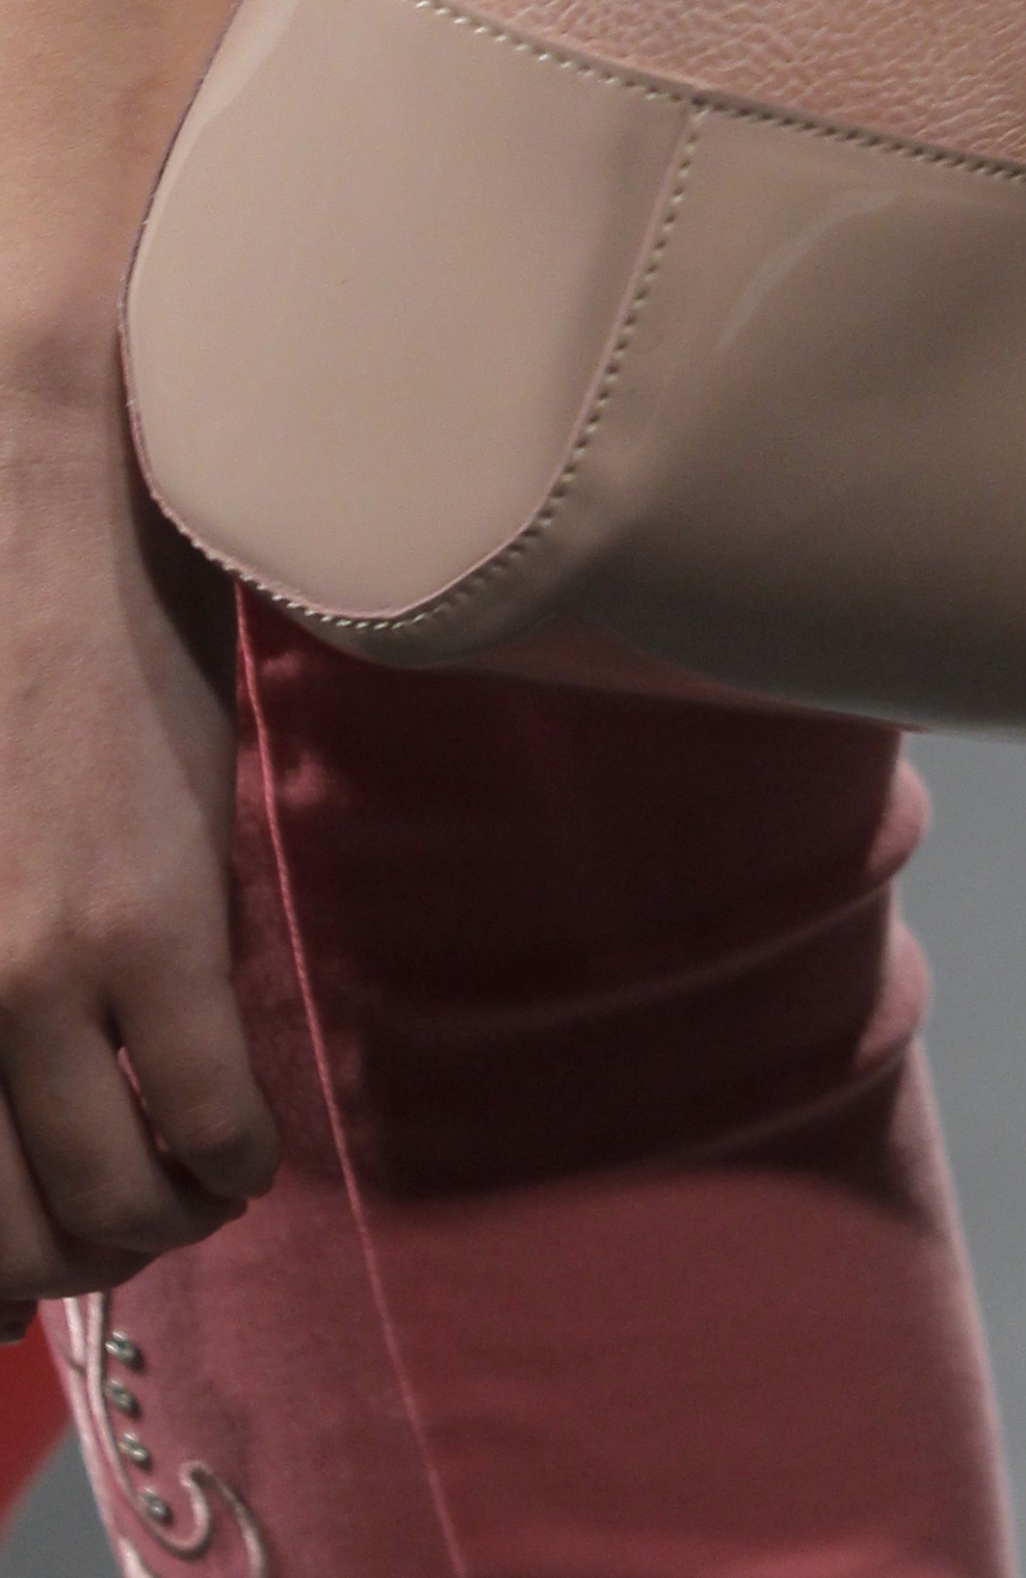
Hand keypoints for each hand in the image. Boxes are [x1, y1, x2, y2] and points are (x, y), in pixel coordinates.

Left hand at [0, 302, 279, 1321]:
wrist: (45, 527)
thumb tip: (34, 1086)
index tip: (33, 1247)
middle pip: (6, 1240)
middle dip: (73, 1257)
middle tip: (125, 1214)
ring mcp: (36, 981)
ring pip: (105, 1209)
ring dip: (158, 1224)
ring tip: (190, 1178)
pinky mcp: (148, 936)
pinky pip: (207, 1126)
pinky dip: (232, 1164)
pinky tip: (242, 1139)